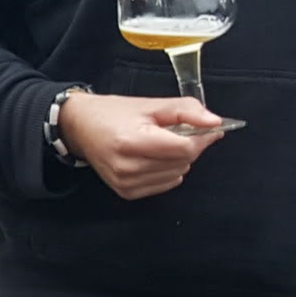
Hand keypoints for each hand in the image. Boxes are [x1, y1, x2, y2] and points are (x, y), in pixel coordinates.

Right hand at [55, 91, 223, 198]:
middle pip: (183, 162)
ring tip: (160, 144)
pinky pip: (165, 185)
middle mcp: (127, 167)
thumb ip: (186, 110)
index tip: (207, 128)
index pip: (184, 148)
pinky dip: (168, 171)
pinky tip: (154, 158)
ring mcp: (125, 182)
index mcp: (131, 142)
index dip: (201, 137)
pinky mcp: (126, 192)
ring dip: (178, 160)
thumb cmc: (114, 113)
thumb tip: (216, 123)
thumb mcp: (151, 104)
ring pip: (177, 175)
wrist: (80, 128)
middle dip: (188, 146)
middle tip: (174, 132)